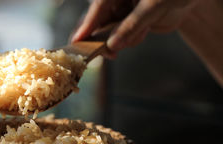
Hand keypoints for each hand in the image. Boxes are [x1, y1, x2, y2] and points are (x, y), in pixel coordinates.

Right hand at [71, 0, 199, 55]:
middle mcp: (117, 0)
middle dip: (101, 37)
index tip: (77, 42)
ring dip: (120, 40)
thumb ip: (132, 25)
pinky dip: (130, 40)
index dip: (87, 25)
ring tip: (139, 34)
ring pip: (110, 32)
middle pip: (98, 21)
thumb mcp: (153, 6)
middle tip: (99, 52)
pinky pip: (123, 37)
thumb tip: (112, 46)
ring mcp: (124, 12)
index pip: (97, 7)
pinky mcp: (131, 23)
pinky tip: (142, 33)